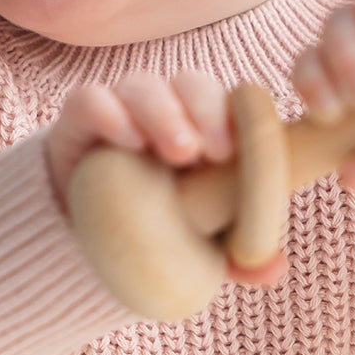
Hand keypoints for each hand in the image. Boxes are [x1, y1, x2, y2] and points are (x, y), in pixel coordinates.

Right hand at [46, 69, 288, 287]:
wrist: (83, 235)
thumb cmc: (157, 229)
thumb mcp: (199, 249)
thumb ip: (237, 258)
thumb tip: (274, 270)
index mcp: (206, 128)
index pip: (230, 101)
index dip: (238, 116)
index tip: (234, 152)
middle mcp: (168, 108)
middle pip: (191, 84)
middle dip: (205, 111)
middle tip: (211, 152)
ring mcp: (122, 108)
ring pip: (143, 85)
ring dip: (164, 112)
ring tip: (176, 152)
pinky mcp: (79, 119)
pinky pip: (90, 99)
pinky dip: (109, 112)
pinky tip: (125, 139)